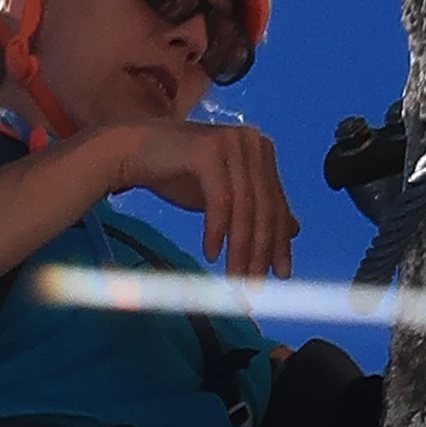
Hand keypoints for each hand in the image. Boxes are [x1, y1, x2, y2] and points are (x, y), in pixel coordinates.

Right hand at [88, 112, 295, 279]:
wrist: (132, 150)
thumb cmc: (177, 173)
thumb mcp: (224, 195)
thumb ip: (255, 208)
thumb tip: (294, 228)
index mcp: (261, 151)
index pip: (277, 203)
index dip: (279, 242)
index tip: (280, 274)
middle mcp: (253, 142)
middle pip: (264, 207)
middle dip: (260, 251)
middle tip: (254, 284)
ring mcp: (232, 143)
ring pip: (245, 207)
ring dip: (240, 248)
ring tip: (234, 277)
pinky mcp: (209, 150)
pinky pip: (221, 200)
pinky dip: (217, 230)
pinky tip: (210, 254)